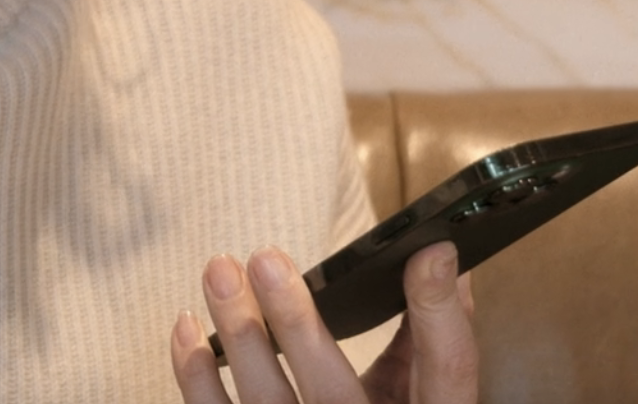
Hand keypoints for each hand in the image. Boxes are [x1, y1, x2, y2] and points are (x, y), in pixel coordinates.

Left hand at [168, 242, 477, 403]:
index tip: (428, 250)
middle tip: (265, 258)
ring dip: (237, 334)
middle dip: (295, 322)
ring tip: (219, 271)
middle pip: (332, 392)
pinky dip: (197, 376)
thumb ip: (427, 341)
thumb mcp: (422, 399)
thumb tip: (437, 260)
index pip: (448, 370)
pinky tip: (189, 327)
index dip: (440, 311)